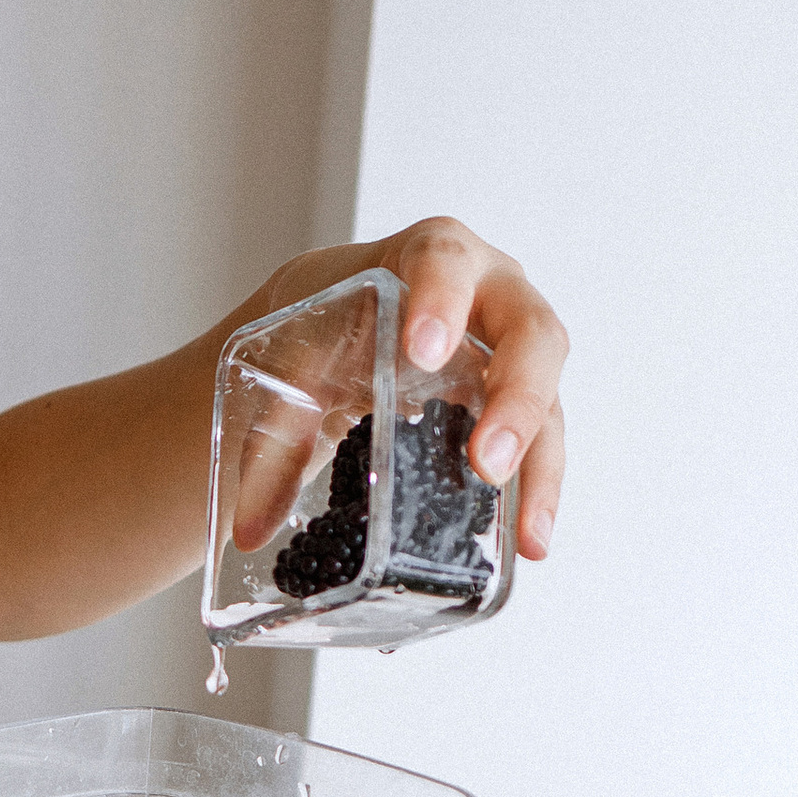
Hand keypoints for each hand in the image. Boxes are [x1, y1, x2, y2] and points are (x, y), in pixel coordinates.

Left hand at [253, 217, 567, 559]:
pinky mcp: (520, 400)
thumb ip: (273, 434)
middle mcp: (494, 295)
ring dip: (540, 467)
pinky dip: (536, 492)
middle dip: (515, 400)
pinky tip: (529, 541)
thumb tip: (248, 530)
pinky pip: (542, 442)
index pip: (443, 260)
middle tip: (486, 461)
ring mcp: (516, 350)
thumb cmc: (327, 324)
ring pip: (549, 399)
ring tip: (527, 534)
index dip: (442, 300)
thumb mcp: (294, 359)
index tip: (426, 352)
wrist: (345, 326)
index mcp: (432, 255)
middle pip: (530, 334)